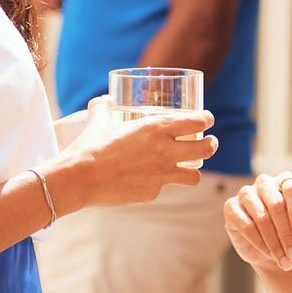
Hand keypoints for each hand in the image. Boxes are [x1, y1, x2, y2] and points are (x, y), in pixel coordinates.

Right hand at [52, 104, 214, 211]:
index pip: (197, 122)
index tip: (207, 119)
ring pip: (195, 175)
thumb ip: (103, 107)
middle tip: (208, 143)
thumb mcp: (98, 120)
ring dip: (194, 170)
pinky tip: (152, 180)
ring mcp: (161, 174)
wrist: (80, 178)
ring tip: (190, 167)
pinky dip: (162, 183)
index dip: (206, 120)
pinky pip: (165, 187)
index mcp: (156, 127)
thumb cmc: (89, 146)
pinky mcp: (153, 192)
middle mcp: (165, 150)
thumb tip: (104, 100)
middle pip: (207, 148)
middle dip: (211, 144)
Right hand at [223, 173, 291, 271]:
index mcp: (283, 180)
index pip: (291, 188)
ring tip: (283, 258)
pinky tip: (267, 253)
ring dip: (274, 242)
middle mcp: (263, 183)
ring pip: (261, 217)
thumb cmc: (288, 233)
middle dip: (286, 233)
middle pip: (276, 204)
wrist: (270, 252)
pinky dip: (259, 242)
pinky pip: (246, 226)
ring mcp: (245, 194)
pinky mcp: (231, 207)